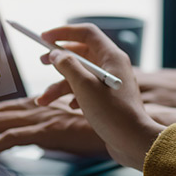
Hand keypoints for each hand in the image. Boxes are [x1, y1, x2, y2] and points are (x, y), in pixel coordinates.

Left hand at [0, 96, 106, 157]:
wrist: (121, 127)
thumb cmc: (100, 127)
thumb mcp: (69, 127)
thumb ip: (51, 130)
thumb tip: (38, 140)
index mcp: (42, 106)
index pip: (5, 108)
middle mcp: (38, 108)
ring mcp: (41, 118)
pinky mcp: (46, 131)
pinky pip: (11, 139)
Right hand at [35, 24, 164, 169]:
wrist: (134, 142)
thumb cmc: (112, 114)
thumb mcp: (84, 87)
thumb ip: (67, 66)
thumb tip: (55, 54)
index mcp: (111, 57)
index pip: (86, 33)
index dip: (63, 32)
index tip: (44, 37)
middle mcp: (113, 66)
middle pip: (81, 53)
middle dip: (59, 60)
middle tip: (42, 61)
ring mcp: (111, 83)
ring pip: (80, 75)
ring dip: (59, 86)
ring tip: (43, 101)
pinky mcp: (108, 98)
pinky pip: (86, 89)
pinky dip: (73, 96)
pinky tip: (72, 108)